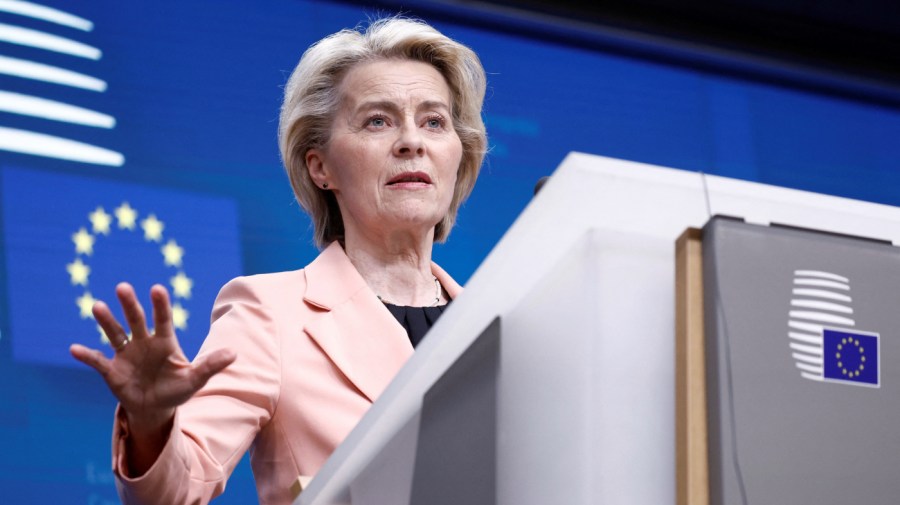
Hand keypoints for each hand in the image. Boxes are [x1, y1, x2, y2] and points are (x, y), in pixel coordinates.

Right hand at [70, 282, 235, 432]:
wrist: (155, 408)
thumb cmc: (177, 390)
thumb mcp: (195, 379)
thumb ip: (211, 365)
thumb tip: (234, 354)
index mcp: (165, 341)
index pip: (163, 319)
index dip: (160, 305)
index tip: (157, 288)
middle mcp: (143, 342)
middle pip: (135, 319)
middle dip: (129, 304)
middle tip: (123, 287)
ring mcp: (126, 354)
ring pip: (115, 333)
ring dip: (106, 321)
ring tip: (96, 306)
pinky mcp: (111, 370)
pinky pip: (97, 360)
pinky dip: (87, 355)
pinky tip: (74, 349)